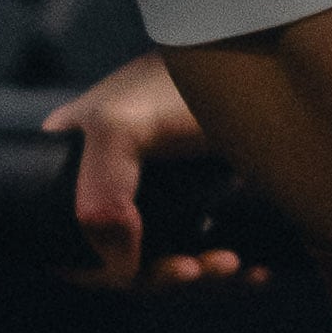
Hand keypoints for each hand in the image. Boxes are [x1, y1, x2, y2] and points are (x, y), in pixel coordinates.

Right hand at [38, 52, 263, 283]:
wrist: (266, 57)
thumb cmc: (185, 83)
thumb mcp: (122, 127)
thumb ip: (100, 198)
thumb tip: (119, 269)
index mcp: (76, 159)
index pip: (65, 237)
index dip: (96, 268)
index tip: (137, 271)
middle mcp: (114, 177)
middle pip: (121, 258)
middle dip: (161, 274)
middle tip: (200, 267)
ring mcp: (162, 188)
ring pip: (168, 259)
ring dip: (198, 275)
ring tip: (232, 264)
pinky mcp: (207, 194)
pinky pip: (207, 249)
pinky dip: (227, 269)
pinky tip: (253, 268)